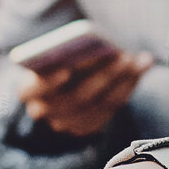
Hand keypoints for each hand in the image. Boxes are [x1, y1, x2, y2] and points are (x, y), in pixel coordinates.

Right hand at [18, 50, 153, 136]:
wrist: (62, 77)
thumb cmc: (60, 55)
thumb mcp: (59, 48)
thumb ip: (74, 46)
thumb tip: (104, 42)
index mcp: (28, 89)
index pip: (30, 91)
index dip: (47, 83)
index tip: (67, 70)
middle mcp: (43, 110)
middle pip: (74, 100)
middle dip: (102, 76)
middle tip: (123, 56)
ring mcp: (64, 122)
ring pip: (96, 106)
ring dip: (120, 81)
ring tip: (136, 60)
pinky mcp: (84, 126)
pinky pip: (109, 111)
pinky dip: (126, 88)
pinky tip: (140, 68)